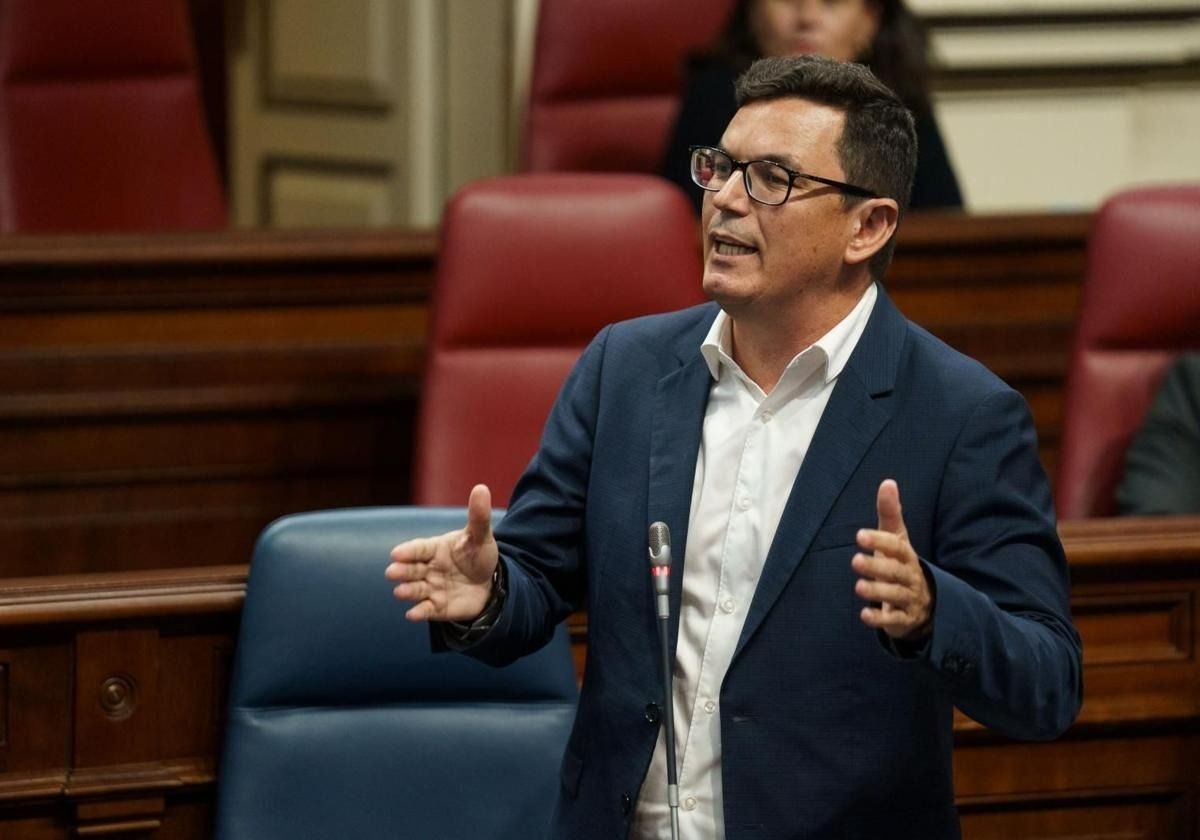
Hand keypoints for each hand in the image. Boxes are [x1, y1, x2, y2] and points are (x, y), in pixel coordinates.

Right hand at [386, 484, 498, 621]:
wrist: (489, 584)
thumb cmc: (478, 556)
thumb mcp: (480, 536)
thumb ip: (478, 516)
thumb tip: (481, 488)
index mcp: (434, 548)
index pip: (419, 548)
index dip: (409, 551)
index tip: (397, 553)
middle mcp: (428, 568)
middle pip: (411, 569)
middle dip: (401, 571)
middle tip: (391, 572)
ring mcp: (431, 588)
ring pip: (415, 589)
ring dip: (407, 591)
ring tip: (400, 592)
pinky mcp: (437, 607)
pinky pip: (426, 610)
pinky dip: (419, 612)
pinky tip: (412, 614)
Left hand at [852, 479, 932, 639]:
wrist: (928, 602)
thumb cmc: (902, 564)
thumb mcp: (897, 539)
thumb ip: (890, 514)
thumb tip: (888, 482)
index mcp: (907, 555)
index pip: (896, 547)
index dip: (879, 541)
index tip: (860, 535)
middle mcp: (910, 577)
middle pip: (895, 572)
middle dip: (876, 566)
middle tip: (855, 561)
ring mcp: (908, 599)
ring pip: (895, 595)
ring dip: (877, 591)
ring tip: (858, 587)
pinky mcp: (904, 620)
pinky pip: (894, 621)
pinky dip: (880, 619)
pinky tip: (865, 616)